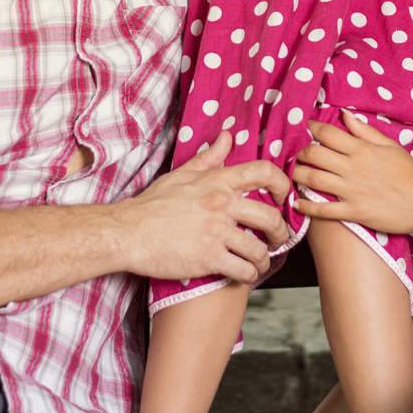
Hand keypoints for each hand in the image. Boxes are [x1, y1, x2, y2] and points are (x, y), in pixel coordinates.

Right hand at [118, 132, 290, 283]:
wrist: (128, 233)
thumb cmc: (151, 205)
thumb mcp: (181, 174)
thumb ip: (209, 158)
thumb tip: (226, 137)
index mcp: (217, 182)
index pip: (263, 172)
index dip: (283, 184)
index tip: (284, 197)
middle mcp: (221, 205)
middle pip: (270, 217)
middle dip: (280, 232)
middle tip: (277, 238)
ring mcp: (217, 232)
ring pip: (259, 249)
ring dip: (264, 259)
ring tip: (259, 262)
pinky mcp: (209, 258)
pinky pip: (243, 269)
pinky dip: (249, 275)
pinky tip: (244, 274)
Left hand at [293, 111, 412, 235]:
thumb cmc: (410, 172)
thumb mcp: (390, 146)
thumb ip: (365, 130)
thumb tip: (344, 114)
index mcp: (362, 149)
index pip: (328, 133)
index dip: (312, 128)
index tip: (306, 128)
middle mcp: (353, 168)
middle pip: (315, 155)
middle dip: (301, 153)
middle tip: (299, 154)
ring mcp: (352, 191)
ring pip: (314, 180)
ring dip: (299, 176)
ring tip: (294, 175)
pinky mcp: (354, 212)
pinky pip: (324, 210)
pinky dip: (306, 207)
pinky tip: (297, 204)